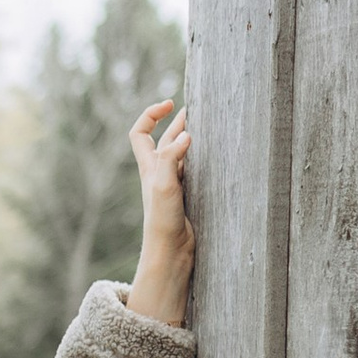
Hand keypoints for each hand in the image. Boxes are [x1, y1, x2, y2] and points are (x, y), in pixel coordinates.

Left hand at [124, 97, 193, 327]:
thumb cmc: (163, 222)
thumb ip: (172, 158)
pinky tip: (217, 157)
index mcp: (149, 167)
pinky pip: (196, 171)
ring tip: (211, 126)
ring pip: (183, 155)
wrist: (172, 253)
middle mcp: (160, 173)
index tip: (169, 104)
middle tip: (199, 110)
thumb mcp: (164, 186)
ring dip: (194, 139)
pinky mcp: (188, 197)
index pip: (140, 133)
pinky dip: (204, 160)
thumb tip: (186, 134)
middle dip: (179, 122)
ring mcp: (174, 185)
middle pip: (166, 139)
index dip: (151, 115)